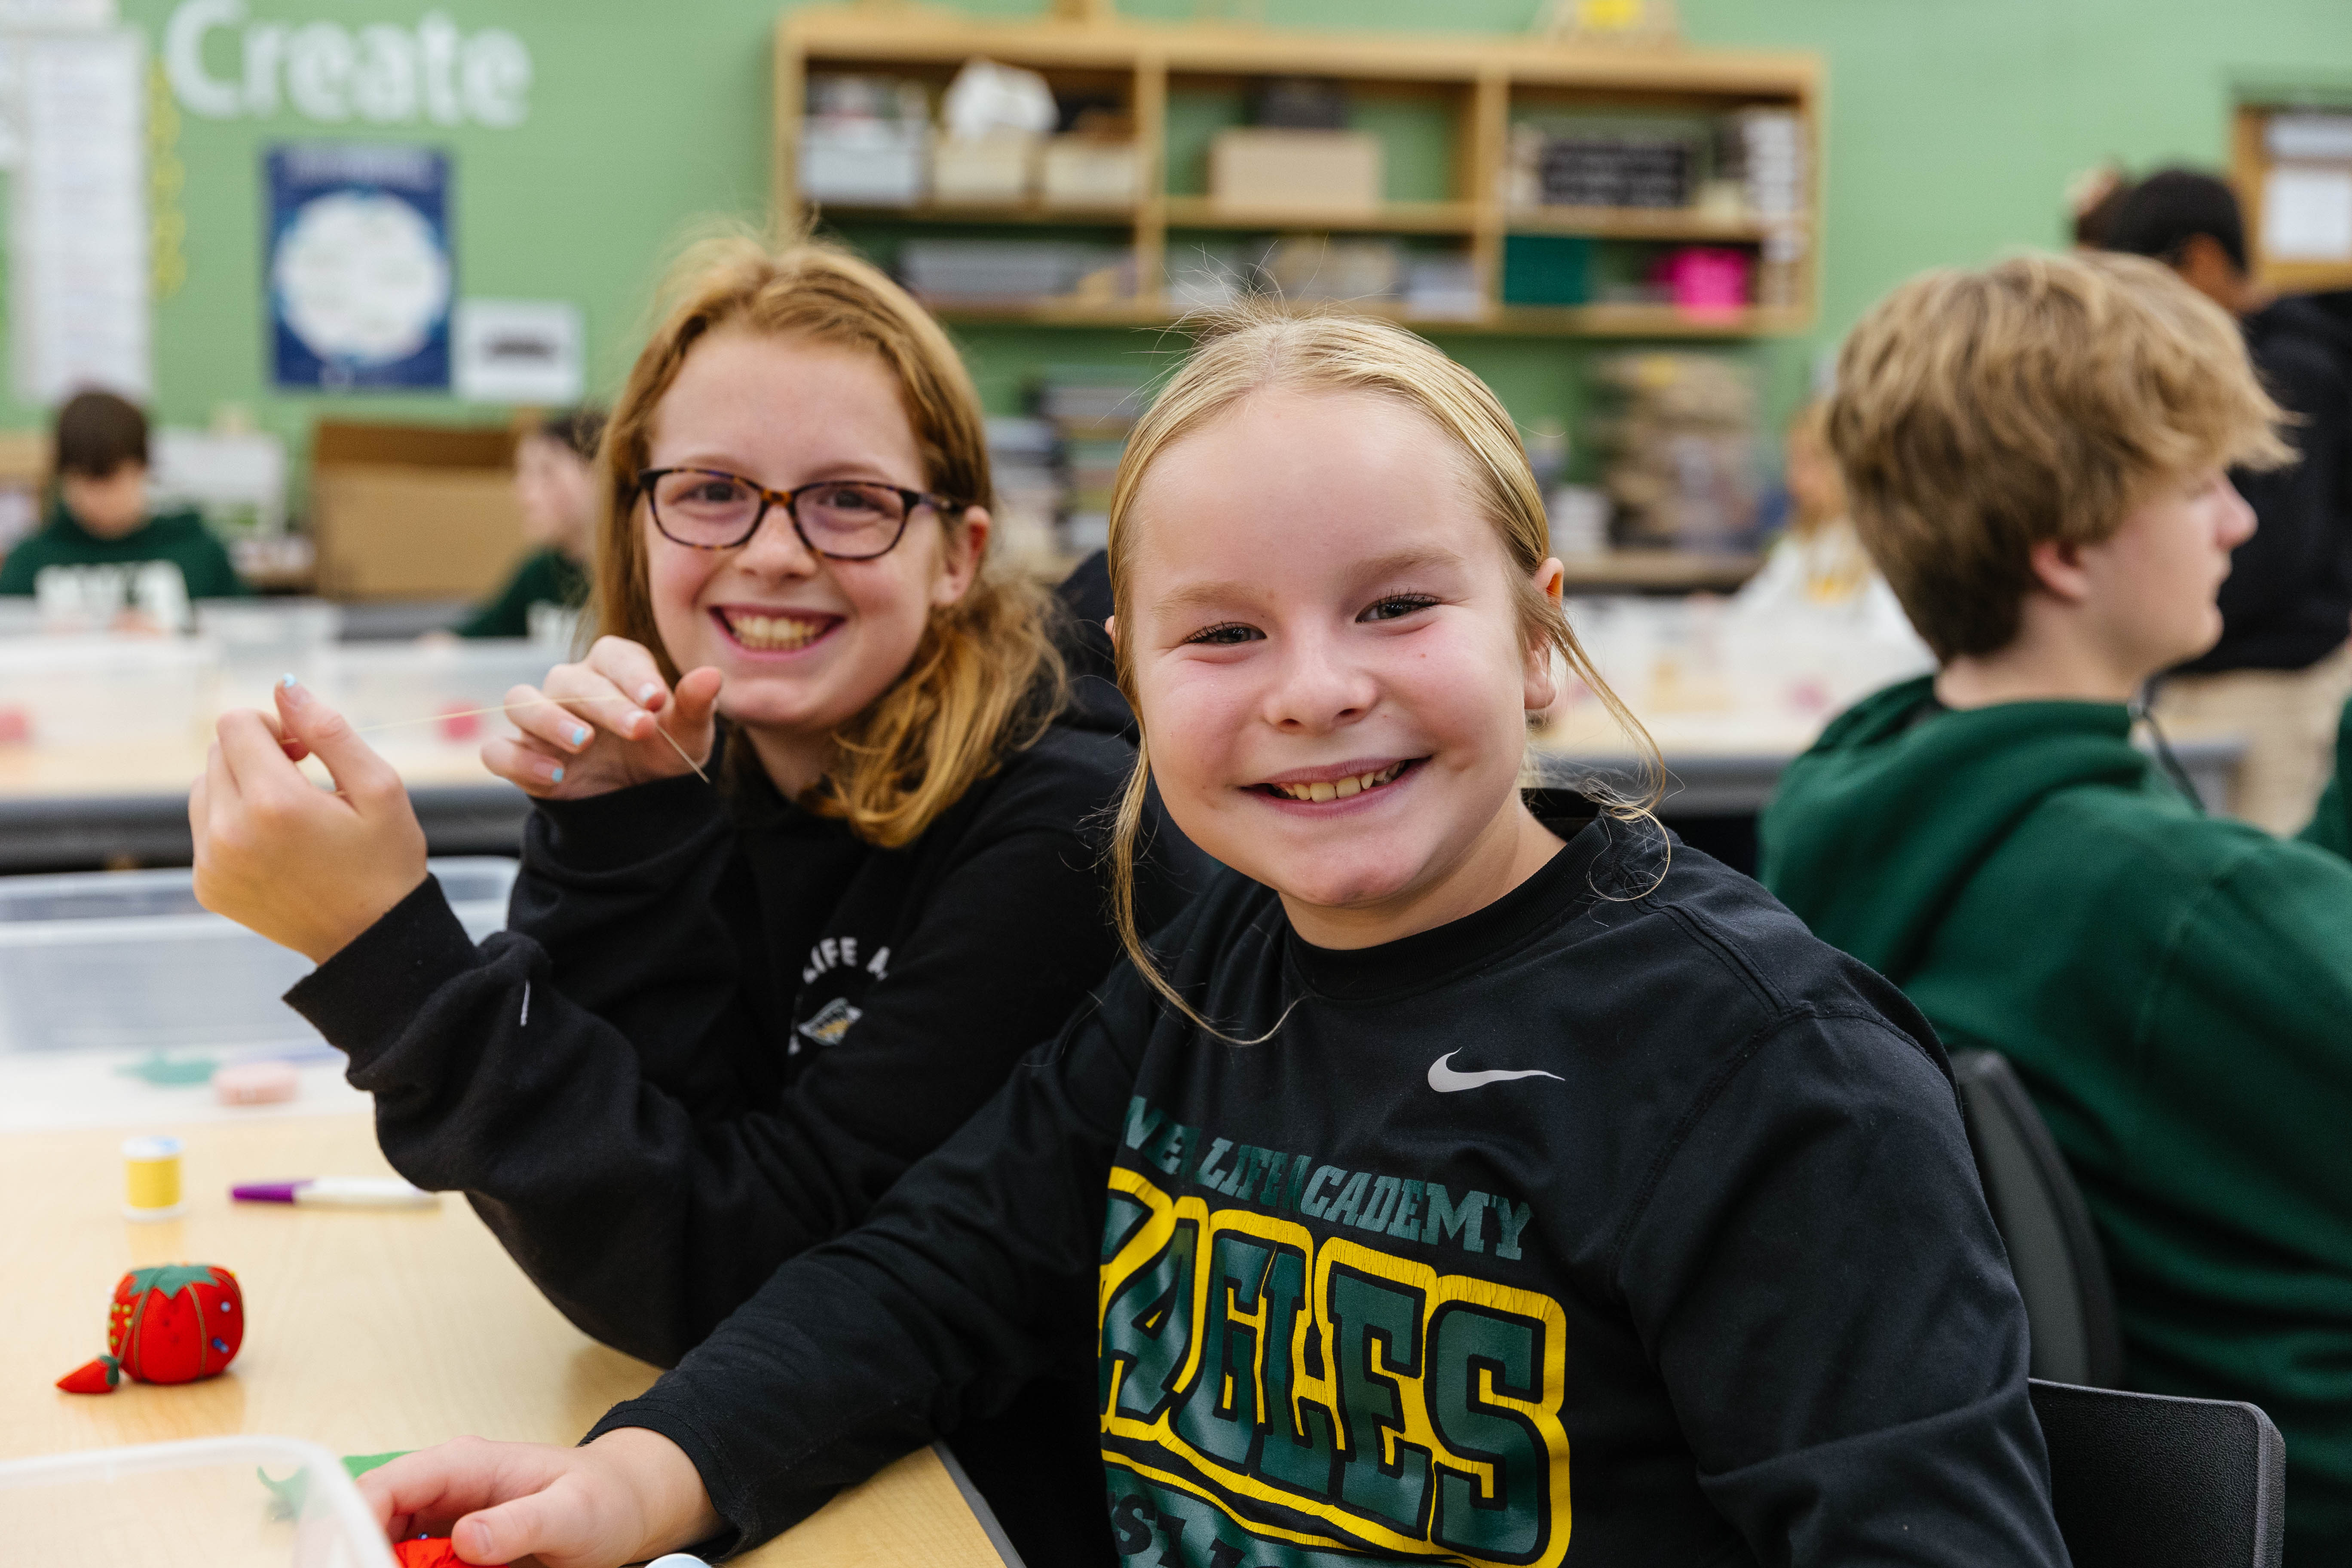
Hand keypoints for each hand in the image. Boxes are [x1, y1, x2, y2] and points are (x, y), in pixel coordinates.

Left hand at [189, 679, 428, 963]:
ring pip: (204, 787)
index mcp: (275, 803)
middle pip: (216, 752)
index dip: (271, 724)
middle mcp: (231, 832)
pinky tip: (275, 845)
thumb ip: (329, 731)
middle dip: (256, 753)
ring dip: (240, 786)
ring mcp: (213, 862)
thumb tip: (285, 688)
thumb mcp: (380, 789)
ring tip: (287, 814)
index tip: (302, 750)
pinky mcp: (207, 884)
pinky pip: (204, 828)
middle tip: (303, 779)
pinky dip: (233, 824)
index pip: (234, 724)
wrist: (371, 940)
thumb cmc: (385, 862)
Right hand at [360, 1428, 722, 1567]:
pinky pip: (414, 1561)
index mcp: (463, 1464)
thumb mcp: (571, 1513)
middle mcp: (443, 1488)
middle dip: (363, 1555)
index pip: (385, 1486)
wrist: (623, 1506)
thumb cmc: (603, 1498)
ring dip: (387, 1564)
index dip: (355, 1524)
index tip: (355, 1563)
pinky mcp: (451, 1547)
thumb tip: (467, 1537)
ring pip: (388, 1546)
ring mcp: (444, 1518)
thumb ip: (522, 1523)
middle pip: (373, 1522)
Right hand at [482, 636, 721, 799]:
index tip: (658, 700)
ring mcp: (539, 721)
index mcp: (611, 670)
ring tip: (584, 742)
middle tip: (641, 728)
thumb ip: (696, 706)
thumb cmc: (663, 752)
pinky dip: (519, 761)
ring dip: (550, 719)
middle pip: (571, 680)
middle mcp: (570, 687)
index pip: (614, 655)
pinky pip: (499, 751)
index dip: (633, 674)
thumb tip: (712, 675)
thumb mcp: (688, 736)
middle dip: (606, 703)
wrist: (640, 800)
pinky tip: (554, 775)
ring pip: (521, 701)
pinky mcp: (520, 756)